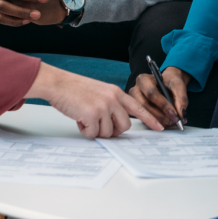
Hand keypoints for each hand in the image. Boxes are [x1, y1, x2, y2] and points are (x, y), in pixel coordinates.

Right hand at [27, 62, 163, 136]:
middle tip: (99, 126)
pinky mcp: (92, 114)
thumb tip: (115, 125)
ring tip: (85, 118)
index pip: (138, 107)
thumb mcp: (99, 92)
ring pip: (108, 133)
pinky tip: (79, 119)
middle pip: (125, 126)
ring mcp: (104, 106)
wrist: (58, 84)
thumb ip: (111, 105)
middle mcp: (113, 98)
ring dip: (96, 131)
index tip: (159, 128)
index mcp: (116, 92)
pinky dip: (85, 131)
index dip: (150, 120)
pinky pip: (94, 134)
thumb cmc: (74, 89)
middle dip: (113, 131)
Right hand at [130, 66, 190, 126]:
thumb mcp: (178, 85)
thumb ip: (181, 98)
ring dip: (159, 121)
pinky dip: (156, 123)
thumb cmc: (169, 82)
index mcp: (143, 80)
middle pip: (145, 105)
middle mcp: (135, 90)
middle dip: (161, 116)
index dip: (163, 105)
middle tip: (174, 121)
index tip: (175, 114)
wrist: (166, 84)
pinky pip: (144, 120)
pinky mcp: (136, 111)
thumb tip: (181, 113)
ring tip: (172, 122)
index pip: (151, 93)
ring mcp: (134, 102)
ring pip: (144, 114)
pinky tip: (166, 123)